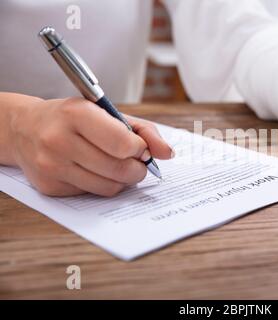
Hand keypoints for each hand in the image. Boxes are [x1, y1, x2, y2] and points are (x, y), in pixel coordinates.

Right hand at [9, 97, 172, 196]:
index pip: (122, 144)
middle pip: (119, 169)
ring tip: (120, 167)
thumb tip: (168, 153)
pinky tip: (96, 172)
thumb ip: (143, 130)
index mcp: (76, 114)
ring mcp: (52, 166)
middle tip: (137, 163)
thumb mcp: (107, 112)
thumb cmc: (73, 118)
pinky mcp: (50, 187)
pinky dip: (103, 185)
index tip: (140, 148)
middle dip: (137, 169)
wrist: (25, 128)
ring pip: (109, 187)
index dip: (139, 150)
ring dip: (124, 180)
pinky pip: (92, 194)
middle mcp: (59, 140)